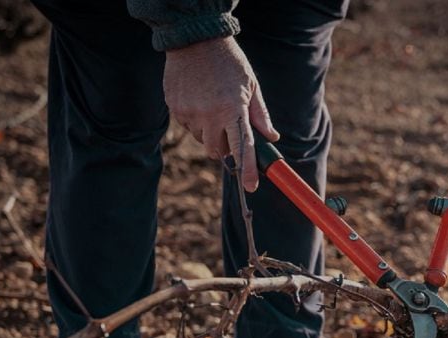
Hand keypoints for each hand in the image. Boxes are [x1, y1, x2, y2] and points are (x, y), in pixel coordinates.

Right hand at [164, 37, 279, 191]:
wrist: (195, 40)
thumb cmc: (229, 63)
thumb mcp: (251, 85)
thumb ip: (260, 115)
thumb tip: (272, 137)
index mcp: (233, 110)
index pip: (242, 148)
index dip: (247, 170)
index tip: (251, 187)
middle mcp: (210, 115)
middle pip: (218, 151)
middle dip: (226, 147)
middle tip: (230, 129)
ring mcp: (189, 113)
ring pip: (202, 140)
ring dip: (210, 133)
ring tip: (213, 107)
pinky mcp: (175, 109)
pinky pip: (188, 127)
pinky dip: (196, 121)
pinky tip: (199, 100)